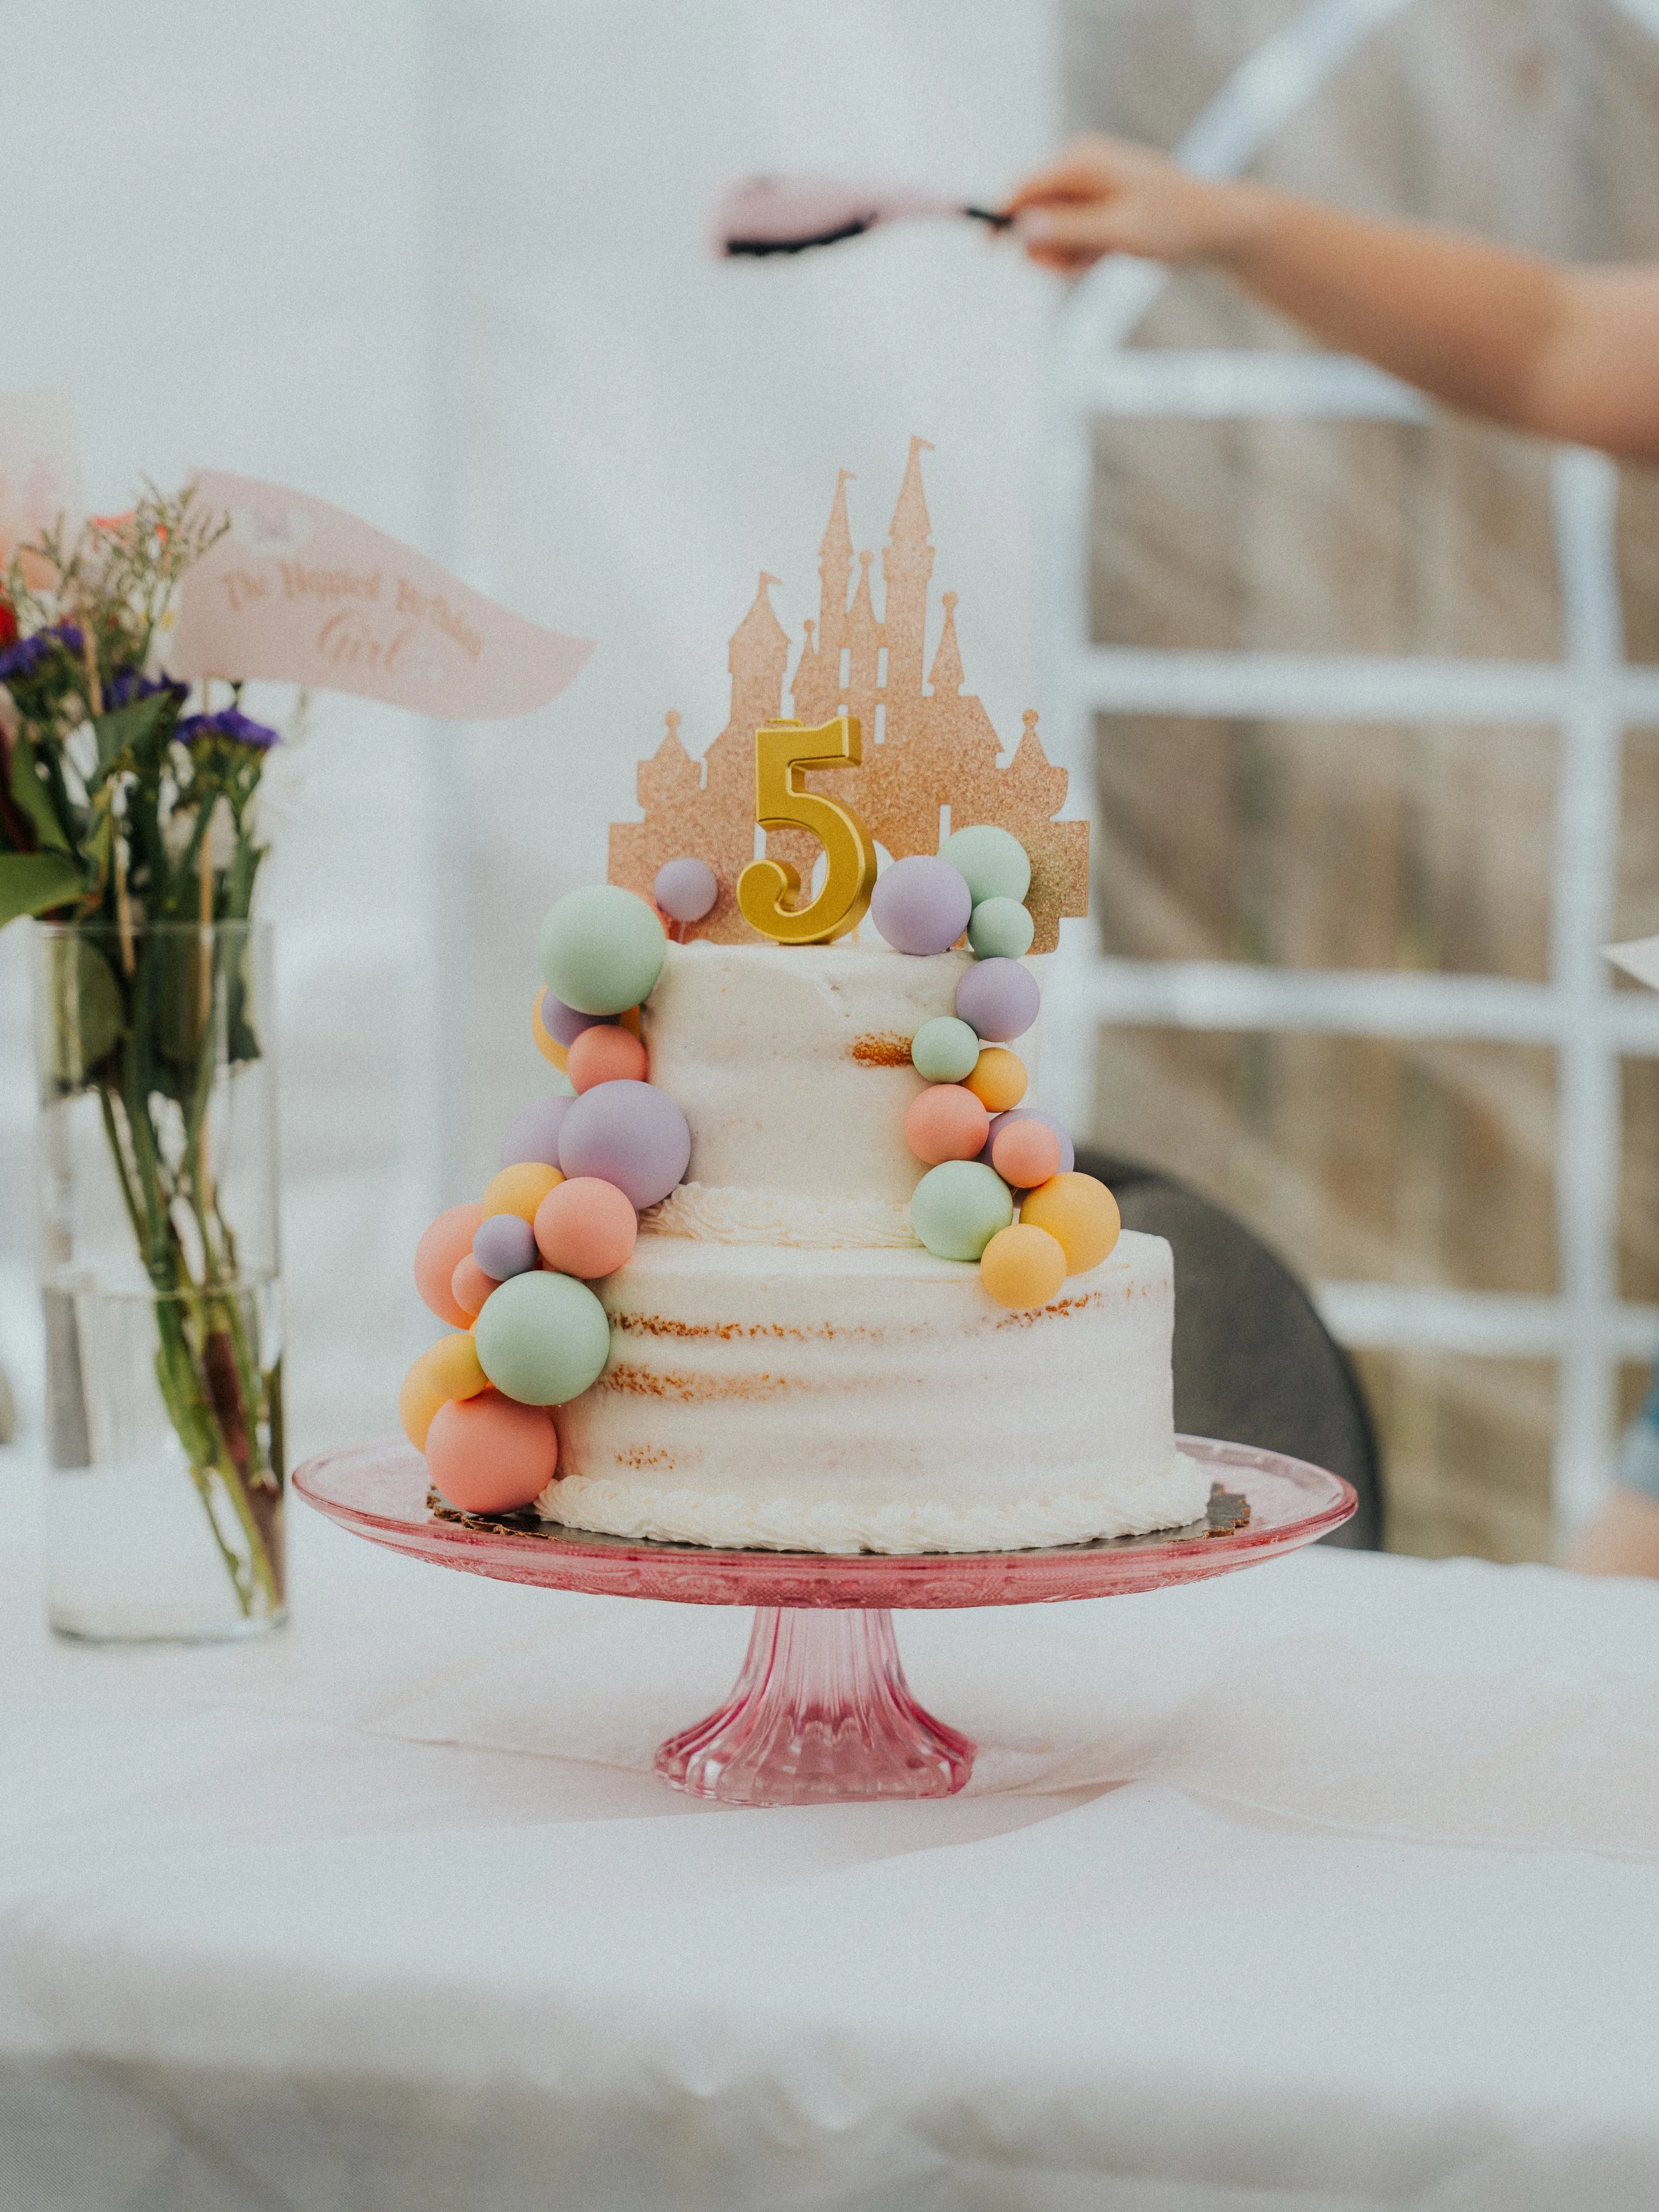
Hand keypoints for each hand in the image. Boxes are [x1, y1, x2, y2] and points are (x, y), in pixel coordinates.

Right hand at [1006, 134, 1258, 273]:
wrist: (1214, 228)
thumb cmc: (1173, 224)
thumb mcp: (1119, 232)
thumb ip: (1069, 231)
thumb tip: (1022, 230)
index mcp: (1082, 161)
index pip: (1024, 186)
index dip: (1000, 217)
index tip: (987, 249)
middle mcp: (1080, 168)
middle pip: (1033, 214)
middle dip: (1046, 247)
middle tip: (1073, 268)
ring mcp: (1088, 189)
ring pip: (1051, 232)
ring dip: (1066, 257)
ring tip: (1100, 261)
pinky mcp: (1096, 209)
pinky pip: (1070, 239)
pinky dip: (1081, 256)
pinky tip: (1107, 258)